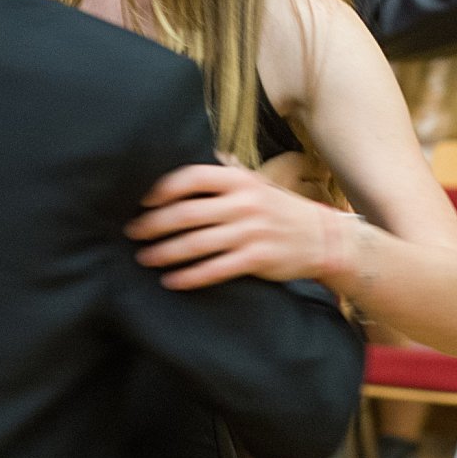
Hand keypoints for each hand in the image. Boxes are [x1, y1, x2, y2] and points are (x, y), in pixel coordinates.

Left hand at [125, 164, 350, 288]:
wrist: (324, 237)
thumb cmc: (279, 210)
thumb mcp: (255, 185)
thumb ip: (223, 179)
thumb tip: (181, 177)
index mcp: (239, 180)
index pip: (191, 177)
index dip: (163, 189)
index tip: (143, 202)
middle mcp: (244, 203)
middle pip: (186, 213)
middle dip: (153, 225)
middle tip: (132, 233)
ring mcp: (251, 231)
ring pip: (196, 243)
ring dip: (164, 252)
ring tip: (144, 258)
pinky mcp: (258, 258)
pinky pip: (215, 269)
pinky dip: (190, 276)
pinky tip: (171, 281)